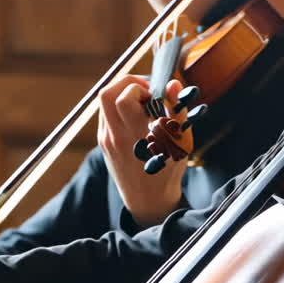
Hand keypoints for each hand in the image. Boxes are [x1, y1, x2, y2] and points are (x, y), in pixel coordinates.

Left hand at [98, 75, 189, 228]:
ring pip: (104, 101)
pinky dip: (118, 106)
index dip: (141, 86)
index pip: (125, 98)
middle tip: (145, 90)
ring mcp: (106, 139)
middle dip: (127, 82)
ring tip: (141, 101)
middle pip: (107, 93)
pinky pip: (105, 113)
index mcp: (137, 135)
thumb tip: (173, 83)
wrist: (148, 199)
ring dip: (122, 93)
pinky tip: (134, 114)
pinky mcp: (102, 141)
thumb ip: (177, 110)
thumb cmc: (167, 170)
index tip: (155, 93)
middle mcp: (117, 136)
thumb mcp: (180, 142)